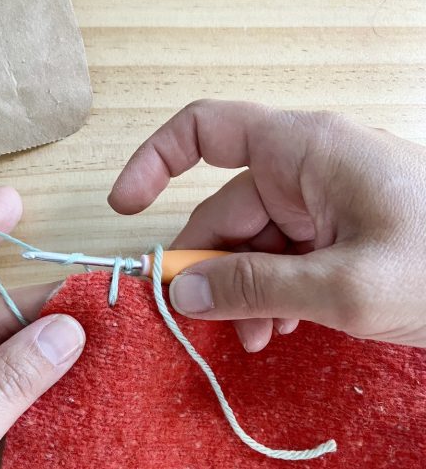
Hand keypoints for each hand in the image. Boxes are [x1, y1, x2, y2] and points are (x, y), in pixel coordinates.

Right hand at [109, 100, 425, 350]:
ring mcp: (320, 203)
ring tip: (256, 338)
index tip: (125, 206)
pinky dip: (271, 294)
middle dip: (208, 265)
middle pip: (224, 210)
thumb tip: (182, 292)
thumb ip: (255, 287)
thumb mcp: (343, 286)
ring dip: (242, 291)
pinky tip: (281, 327)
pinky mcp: (334, 233)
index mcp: (303, 152)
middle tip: (199, 318)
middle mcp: (304, 169)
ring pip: (251, 244)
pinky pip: (281, 258)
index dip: (154, 161)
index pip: (205, 130)